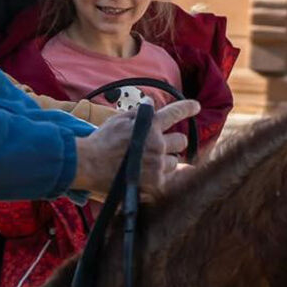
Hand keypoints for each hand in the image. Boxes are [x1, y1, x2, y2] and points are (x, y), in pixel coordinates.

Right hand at [72, 99, 200, 198]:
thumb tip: (152, 103)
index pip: (175, 113)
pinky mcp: (155, 182)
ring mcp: (158, 164)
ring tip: (146, 162)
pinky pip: (166, 177)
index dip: (187, 108)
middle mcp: (158, 143)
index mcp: (150, 125)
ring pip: (175, 161)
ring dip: (165, 160)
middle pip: (182, 141)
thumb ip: (139, 112)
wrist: (90, 164)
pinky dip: (158, 175)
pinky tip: (143, 174)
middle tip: (158, 145)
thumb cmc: (102, 141)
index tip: (196, 106)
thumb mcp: (119, 119)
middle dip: (173, 142)